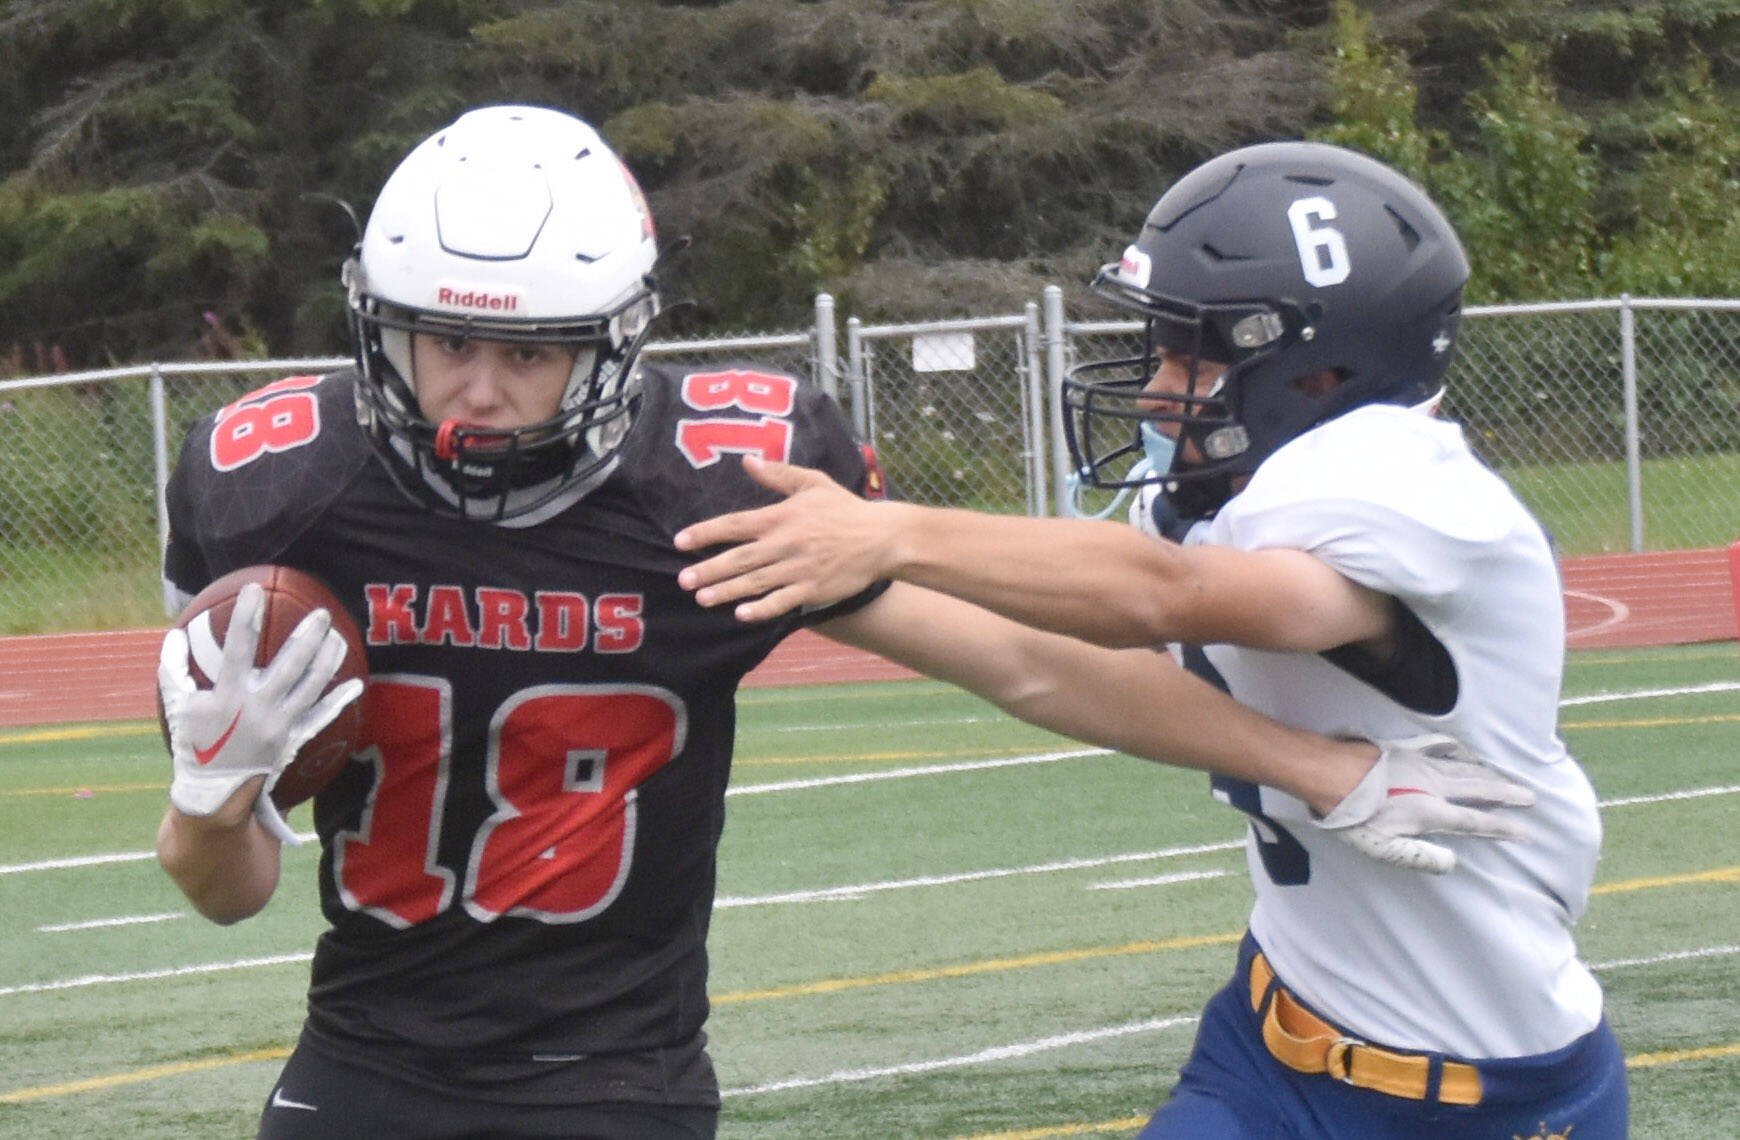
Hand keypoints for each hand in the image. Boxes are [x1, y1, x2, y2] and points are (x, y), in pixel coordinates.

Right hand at [158, 582, 363, 844]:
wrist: (215, 791)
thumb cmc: (195, 744)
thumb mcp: (177, 707)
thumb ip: (173, 670)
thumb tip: (173, 636)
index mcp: (226, 695)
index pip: (236, 647)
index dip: (245, 616)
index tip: (254, 589)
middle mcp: (256, 708)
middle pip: (289, 664)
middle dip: (308, 636)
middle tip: (321, 613)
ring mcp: (279, 724)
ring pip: (312, 686)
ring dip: (328, 660)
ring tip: (338, 637)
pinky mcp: (293, 740)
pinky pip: (321, 717)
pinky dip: (339, 701)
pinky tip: (357, 684)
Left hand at [674, 455, 894, 620]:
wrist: (882, 537)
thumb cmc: (845, 509)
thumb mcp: (813, 483)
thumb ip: (778, 474)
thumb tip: (748, 461)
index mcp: (782, 516)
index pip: (735, 524)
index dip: (706, 533)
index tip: (681, 541)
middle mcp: (785, 543)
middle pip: (740, 558)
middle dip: (709, 569)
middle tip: (684, 581)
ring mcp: (799, 568)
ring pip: (755, 581)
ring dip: (727, 591)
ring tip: (702, 599)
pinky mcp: (813, 588)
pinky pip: (782, 601)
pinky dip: (762, 609)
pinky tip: (742, 615)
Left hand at [1311, 734, 1534, 873]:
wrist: (1326, 775)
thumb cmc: (1351, 817)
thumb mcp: (1382, 849)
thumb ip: (1420, 857)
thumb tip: (1452, 861)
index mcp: (1430, 813)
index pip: (1475, 822)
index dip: (1502, 828)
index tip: (1525, 832)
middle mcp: (1432, 786)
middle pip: (1478, 790)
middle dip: (1507, 794)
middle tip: (1531, 796)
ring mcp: (1420, 764)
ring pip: (1464, 768)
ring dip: (1489, 774)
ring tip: (1508, 778)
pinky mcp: (1404, 749)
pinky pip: (1439, 746)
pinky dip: (1458, 749)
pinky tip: (1466, 750)